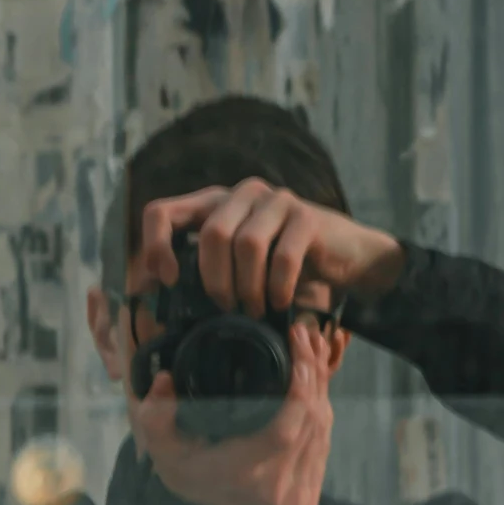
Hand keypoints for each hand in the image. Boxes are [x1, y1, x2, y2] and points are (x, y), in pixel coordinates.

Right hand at [130, 319, 335, 504]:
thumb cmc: (186, 469)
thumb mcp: (162, 444)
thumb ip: (156, 414)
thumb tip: (165, 379)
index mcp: (241, 475)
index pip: (284, 433)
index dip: (300, 391)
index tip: (298, 351)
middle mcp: (275, 491)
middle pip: (311, 424)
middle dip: (314, 374)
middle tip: (305, 336)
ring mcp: (296, 498)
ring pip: (322, 431)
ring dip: (321, 387)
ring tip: (311, 349)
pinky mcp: (307, 501)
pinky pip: (323, 445)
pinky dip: (322, 410)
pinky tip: (316, 382)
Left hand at [133, 179, 403, 314]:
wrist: (347, 256)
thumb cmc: (285, 266)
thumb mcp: (237, 265)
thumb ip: (203, 270)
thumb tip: (159, 296)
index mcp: (214, 203)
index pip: (162, 211)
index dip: (156, 246)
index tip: (169, 281)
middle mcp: (242, 194)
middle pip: (212, 233)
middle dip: (216, 280)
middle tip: (227, 308)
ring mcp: (276, 201)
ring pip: (246, 244)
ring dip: (248, 287)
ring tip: (255, 310)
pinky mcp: (307, 217)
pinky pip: (282, 257)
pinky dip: (277, 288)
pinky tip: (279, 303)